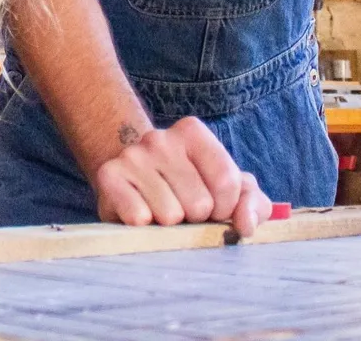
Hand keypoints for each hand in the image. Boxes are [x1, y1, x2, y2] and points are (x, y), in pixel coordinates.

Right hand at [94, 116, 273, 235]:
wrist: (130, 180)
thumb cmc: (189, 187)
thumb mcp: (228, 190)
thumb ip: (251, 204)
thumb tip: (246, 225)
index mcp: (193, 133)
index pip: (228, 182)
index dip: (226, 210)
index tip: (215, 209)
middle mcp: (160, 138)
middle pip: (200, 204)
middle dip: (196, 219)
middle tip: (183, 210)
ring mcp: (132, 155)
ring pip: (170, 216)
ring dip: (170, 226)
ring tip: (161, 211)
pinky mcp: (109, 176)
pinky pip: (139, 218)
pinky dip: (144, 228)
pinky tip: (141, 214)